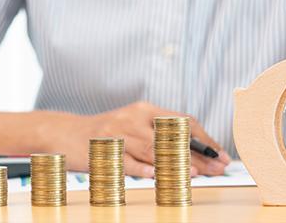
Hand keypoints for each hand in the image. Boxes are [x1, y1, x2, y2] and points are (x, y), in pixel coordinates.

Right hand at [49, 101, 230, 177]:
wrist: (66, 133)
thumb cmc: (107, 133)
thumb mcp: (134, 125)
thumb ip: (161, 134)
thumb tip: (198, 153)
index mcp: (145, 109)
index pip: (183, 121)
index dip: (204, 138)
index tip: (220, 154)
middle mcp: (133, 118)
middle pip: (173, 137)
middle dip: (199, 154)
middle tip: (217, 168)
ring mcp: (119, 135)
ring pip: (154, 150)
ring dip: (178, 163)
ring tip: (196, 173)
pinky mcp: (106, 151)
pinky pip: (130, 163)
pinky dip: (147, 170)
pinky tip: (162, 176)